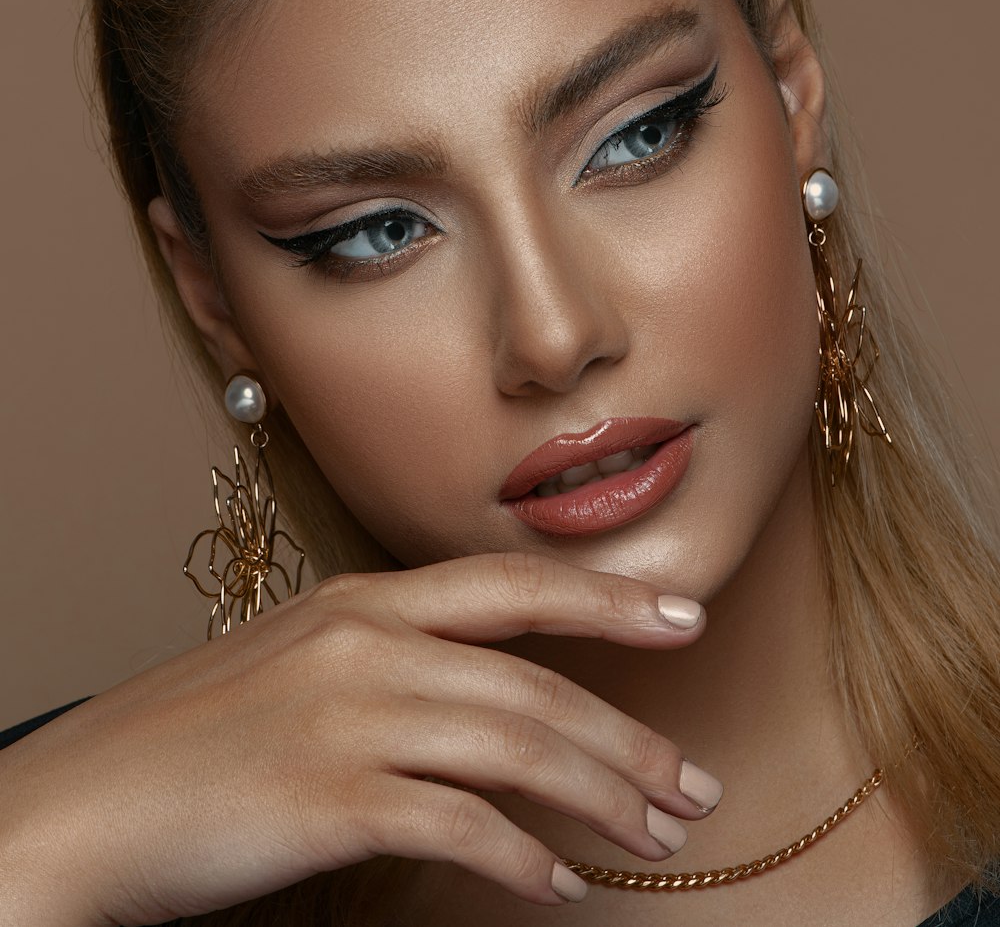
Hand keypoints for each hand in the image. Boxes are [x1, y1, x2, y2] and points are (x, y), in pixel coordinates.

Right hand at [0, 552, 716, 924]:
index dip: (608, 597)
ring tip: (657, 835)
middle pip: (535, 685)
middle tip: (692, 784)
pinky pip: (460, 827)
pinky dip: (523, 860)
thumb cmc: (191, 739)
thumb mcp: (294, 659)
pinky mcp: (330, 796)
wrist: (82, 804)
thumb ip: (389, 658)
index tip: (684, 616)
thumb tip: (485, 695)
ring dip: (602, 797)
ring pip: (517, 750)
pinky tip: (559, 887)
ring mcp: (349, 716)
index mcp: (361, 601)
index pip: (513, 586)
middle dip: (629, 738)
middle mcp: (367, 644)